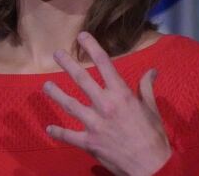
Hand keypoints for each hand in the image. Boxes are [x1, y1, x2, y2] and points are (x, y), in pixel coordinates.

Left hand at [43, 32, 171, 175]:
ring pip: (69, 104)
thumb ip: (146, 87)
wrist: (151, 167)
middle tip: (57, 54)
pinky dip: (58, 132)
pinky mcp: (88, 142)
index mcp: (121, 94)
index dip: (92, 48)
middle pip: (81, 79)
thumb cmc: (153, 136)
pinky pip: (68, 135)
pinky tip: (49, 128)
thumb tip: (152, 70)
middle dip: (67, 64)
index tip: (82, 36)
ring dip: (55, 94)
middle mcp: (105, 105)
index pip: (104, 64)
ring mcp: (94, 124)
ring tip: (45, 86)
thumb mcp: (152, 109)